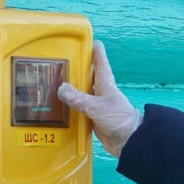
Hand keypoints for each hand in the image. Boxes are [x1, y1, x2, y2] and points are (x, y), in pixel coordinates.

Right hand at [58, 40, 141, 156]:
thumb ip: (79, 98)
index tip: (92, 41)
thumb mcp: (97, 107)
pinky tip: (59, 107)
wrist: (130, 142)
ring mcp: (97, 106)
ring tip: (54, 83)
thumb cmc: (118, 119)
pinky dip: (70, 108)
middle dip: (77, 70)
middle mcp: (101, 93)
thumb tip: (60, 89)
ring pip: (82, 94)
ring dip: (71, 90)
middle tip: (61, 62)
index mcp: (106, 84)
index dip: (96, 52)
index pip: (101, 63)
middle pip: (88, 77)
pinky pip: (79, 109)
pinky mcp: (94, 119)